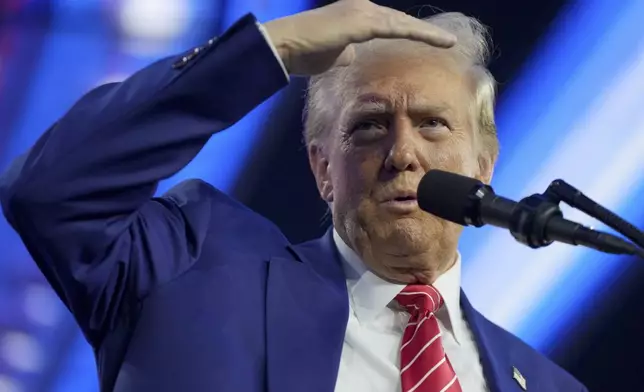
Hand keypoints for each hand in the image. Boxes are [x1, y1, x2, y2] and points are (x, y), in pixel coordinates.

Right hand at [263, 0, 455, 75]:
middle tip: (446, 41)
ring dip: (427, 34)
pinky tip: (439, 41)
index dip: (407, 32)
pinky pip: (398, 29)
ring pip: (402, 24)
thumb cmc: (304, 52)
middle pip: (399, 21)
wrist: (286, 46)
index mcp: (355, 14)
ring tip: (448, 42)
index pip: (388, 24)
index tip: (426, 40)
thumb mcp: (332, 54)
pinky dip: (420, 35)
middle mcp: (362, 8)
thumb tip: (353, 57)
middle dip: (421, 32)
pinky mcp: (363, 22)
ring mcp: (363, 12)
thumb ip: (346, 52)